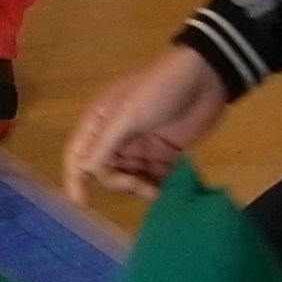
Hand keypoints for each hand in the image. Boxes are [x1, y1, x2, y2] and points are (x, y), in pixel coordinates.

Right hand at [64, 44, 231, 204]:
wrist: (205, 78)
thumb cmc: (160, 90)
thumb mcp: (129, 114)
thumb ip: (106, 144)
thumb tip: (84, 171)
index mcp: (100, 123)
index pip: (78, 156)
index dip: (76, 180)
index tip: (83, 204)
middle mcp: (115, 138)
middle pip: (105, 172)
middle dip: (119, 183)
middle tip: (139, 185)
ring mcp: (140, 147)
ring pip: (129, 178)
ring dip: (139, 189)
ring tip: (157, 193)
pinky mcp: (164, 155)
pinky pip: (153, 178)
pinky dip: (157, 188)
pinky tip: (168, 192)